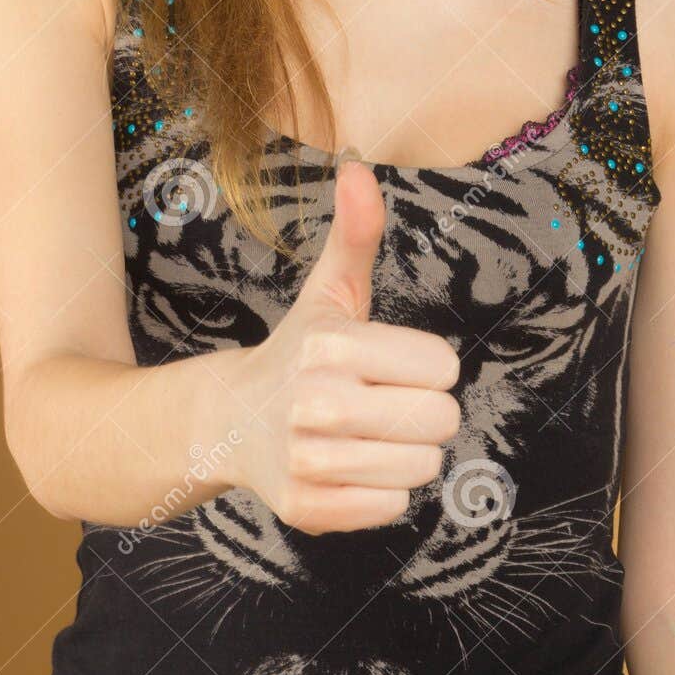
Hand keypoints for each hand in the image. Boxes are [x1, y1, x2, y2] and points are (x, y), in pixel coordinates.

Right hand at [225, 158, 461, 533]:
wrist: (229, 422)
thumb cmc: (300, 351)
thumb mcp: (329, 290)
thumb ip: (356, 234)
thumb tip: (358, 166)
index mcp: (331, 344)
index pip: (444, 366)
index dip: (424, 365)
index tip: (387, 363)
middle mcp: (316, 402)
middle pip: (441, 420)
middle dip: (422, 412)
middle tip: (380, 402)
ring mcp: (308, 460)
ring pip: (423, 467)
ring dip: (405, 453)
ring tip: (364, 436)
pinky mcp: (307, 508)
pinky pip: (393, 507)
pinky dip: (380, 492)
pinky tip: (347, 467)